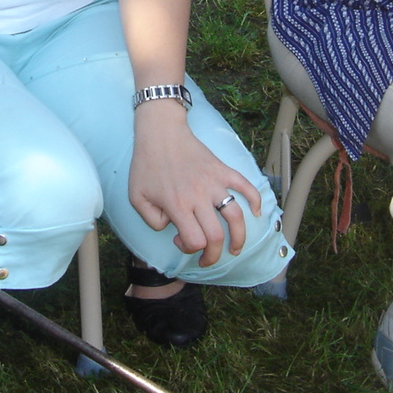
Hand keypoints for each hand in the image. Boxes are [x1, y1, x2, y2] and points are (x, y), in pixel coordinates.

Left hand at [127, 105, 262, 267]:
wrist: (160, 133)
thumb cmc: (146, 165)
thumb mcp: (137, 197)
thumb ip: (151, 220)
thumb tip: (171, 227)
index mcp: (178, 205)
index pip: (195, 241)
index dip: (190, 249)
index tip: (181, 241)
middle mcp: (199, 197)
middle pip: (216, 236)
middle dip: (214, 255)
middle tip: (209, 258)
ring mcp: (214, 183)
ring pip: (236, 216)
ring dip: (239, 237)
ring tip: (235, 248)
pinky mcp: (222, 170)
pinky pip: (245, 186)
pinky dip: (254, 199)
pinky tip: (256, 212)